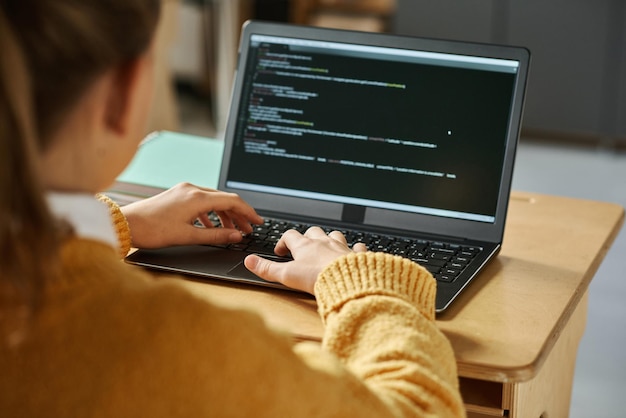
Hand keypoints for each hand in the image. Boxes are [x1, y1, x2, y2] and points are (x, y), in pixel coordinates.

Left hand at [121, 182, 262, 247]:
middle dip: (239, 215)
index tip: (258, 222)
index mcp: (197, 197)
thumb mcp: (188, 236)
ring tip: (232, 229)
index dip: (248, 213)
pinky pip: (201, 201)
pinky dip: (211, 213)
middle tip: (248, 229)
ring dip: (225, 214)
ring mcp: (183, 190)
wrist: (124, 224)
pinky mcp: (176, 195)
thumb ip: (216, 235)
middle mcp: (192, 189)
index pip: (232, 201)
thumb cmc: (152, 230)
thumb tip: (236, 236)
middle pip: (224, 199)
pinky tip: (211, 225)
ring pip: (213, 200)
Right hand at [244, 227, 366, 294]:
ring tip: (327, 246)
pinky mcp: (356, 256)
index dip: (283, 242)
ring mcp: (341, 247)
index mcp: (305, 246)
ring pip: (335, 235)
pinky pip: (357, 247)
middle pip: (313, 232)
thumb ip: (267, 269)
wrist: (347, 281)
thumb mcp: (287, 275)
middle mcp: (323, 243)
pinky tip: (355, 251)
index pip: (290, 236)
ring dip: (330, 239)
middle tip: (303, 247)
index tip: (280, 251)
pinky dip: (355, 248)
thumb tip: (250, 262)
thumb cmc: (318, 277)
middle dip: (307, 237)